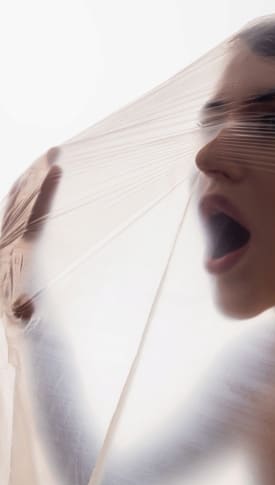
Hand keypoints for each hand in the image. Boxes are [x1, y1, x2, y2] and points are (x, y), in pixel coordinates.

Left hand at [1, 148, 61, 320]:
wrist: (21, 333)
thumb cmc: (30, 328)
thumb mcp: (26, 321)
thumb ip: (23, 313)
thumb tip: (24, 305)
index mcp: (15, 258)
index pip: (31, 219)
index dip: (43, 194)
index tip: (57, 170)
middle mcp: (7, 246)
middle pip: (20, 202)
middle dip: (36, 174)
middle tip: (54, 151)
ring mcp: (8, 244)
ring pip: (17, 203)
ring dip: (31, 178)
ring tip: (48, 158)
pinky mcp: (13, 246)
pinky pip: (19, 213)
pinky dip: (29, 195)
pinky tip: (38, 184)